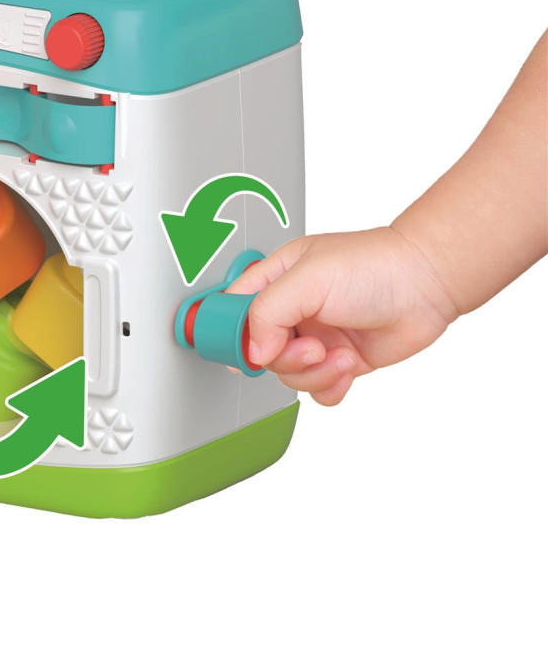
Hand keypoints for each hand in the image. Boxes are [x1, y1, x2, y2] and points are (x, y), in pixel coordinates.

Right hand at [226, 227, 458, 404]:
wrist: (426, 284)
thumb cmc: (374, 266)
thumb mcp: (308, 279)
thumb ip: (268, 312)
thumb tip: (253, 351)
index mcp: (274, 279)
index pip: (232, 310)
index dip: (231, 333)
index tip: (245, 350)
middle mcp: (292, 309)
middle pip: (260, 352)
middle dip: (285, 358)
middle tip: (310, 348)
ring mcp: (314, 336)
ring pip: (288, 375)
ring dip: (313, 373)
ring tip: (338, 355)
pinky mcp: (338, 360)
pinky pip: (317, 390)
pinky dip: (330, 387)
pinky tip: (346, 367)